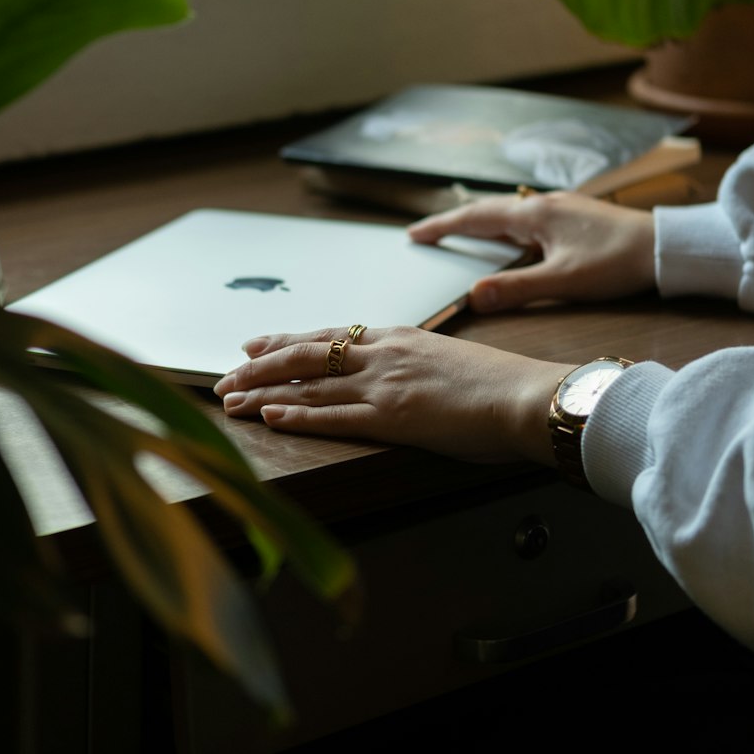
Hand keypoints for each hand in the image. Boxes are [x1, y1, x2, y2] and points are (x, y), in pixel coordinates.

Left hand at [214, 326, 573, 464]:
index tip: (254, 346)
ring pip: (308, 385)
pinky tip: (270, 417)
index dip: (286, 341)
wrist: (527, 396)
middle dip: (260, 367)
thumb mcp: (449, 359)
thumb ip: (417, 363)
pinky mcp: (391, 417)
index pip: (329, 336)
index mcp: (398, 338)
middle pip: (305, 355)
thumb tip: (403, 374)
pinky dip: (297, 416)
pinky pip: (332, 416)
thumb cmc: (500, 384)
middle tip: (226, 378)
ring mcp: (384, 384)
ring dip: (264, 394)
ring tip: (231, 402)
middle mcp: (383, 354)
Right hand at [409, 191, 655, 312]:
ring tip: (459, 234)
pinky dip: (505, 227)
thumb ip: (515, 290)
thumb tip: (471, 298)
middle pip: (488, 210)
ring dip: (480, 222)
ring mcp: (560, 208)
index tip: (415, 234)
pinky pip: (526, 218)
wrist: (667, 248)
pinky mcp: (574, 217)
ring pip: (508, 213)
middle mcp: (543, 205)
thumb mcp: (563, 283)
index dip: (442, 226)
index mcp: (534, 216)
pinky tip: (510, 239)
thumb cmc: (618, 263)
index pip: (475, 218)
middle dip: (455, 222)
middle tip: (426, 233)